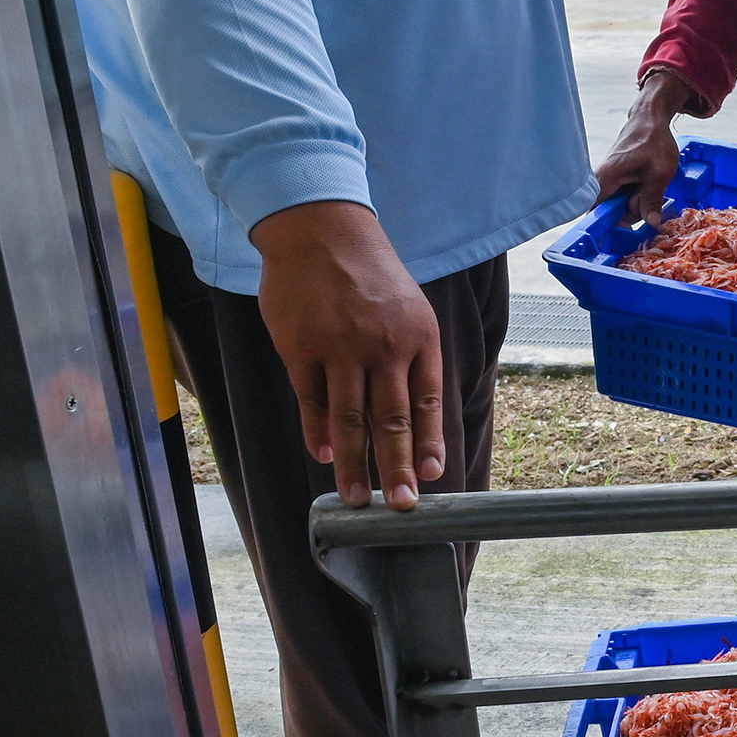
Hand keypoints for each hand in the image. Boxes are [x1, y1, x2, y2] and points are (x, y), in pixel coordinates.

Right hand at [250, 200, 442, 509]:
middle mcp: (385, 346)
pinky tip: (325, 455)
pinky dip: (319, 433)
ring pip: (351, 420)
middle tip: (402, 505)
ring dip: (355, 465)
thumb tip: (406, 422)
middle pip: (393, 420)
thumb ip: (408, 362)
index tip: (434, 476)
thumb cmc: (369, 276)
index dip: (430, 443)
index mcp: (419, 338)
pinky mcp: (303, 349)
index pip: (428, 402)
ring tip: (356, 499)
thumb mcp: (407, 310)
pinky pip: (314, 401)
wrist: (322, 231)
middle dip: (398, 468)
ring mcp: (342, 349)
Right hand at [597, 68, 692, 225]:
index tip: (618, 240)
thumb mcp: (659, 173)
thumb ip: (652, 200)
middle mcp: (601, 183)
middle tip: (651, 201)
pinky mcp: (617, 181)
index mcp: (605, 180)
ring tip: (652, 185)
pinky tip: (650, 186)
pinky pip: (625, 197)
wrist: (650, 119)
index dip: (604, 229)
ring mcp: (609, 182)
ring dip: (639, 204)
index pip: (594, 213)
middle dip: (632, 214)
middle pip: (612, 213)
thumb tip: (651, 224)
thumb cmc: (654, 142)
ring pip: (621, 206)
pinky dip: (639, 197)